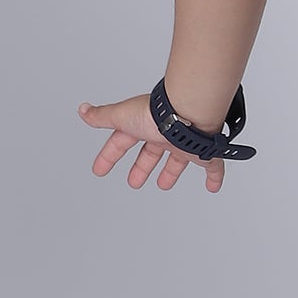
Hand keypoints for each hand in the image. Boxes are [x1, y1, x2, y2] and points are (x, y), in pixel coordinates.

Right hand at [77, 93, 226, 192]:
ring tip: (164, 184)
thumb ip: (102, 117)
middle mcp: (165, 135)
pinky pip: (213, 167)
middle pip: (151, 154)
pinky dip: (213, 177)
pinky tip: (213, 186)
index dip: (110, 156)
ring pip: (178, 160)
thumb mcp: (121, 117)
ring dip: (171, 173)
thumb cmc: (155, 113)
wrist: (187, 113)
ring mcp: (185, 143)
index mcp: (143, 127)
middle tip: (134, 182)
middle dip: (141, 167)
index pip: (122, 142)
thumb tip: (83, 110)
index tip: (100, 169)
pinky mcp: (205, 152)